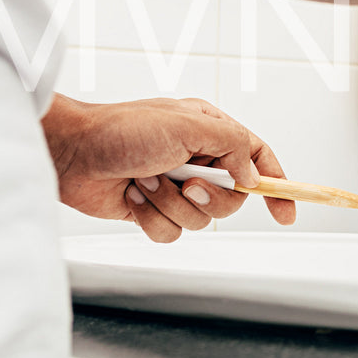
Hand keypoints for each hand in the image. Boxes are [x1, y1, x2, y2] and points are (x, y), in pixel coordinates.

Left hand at [42, 95, 294, 241]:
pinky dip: (151, 218)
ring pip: (199, 221)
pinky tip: (132, 197)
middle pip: (231, 199)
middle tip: (186, 184)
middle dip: (208, 198)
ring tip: (145, 181)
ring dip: (170, 205)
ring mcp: (174, 187)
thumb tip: (253, 175)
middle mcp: (196, 160)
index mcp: (210, 131)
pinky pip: (171, 233)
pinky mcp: (152, 210)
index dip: (276, 185)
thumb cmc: (121, 128)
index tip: (287, 213)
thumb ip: (231, 145)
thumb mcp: (187, 125)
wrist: (70, 153)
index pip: (256, 158)